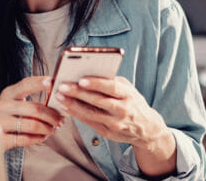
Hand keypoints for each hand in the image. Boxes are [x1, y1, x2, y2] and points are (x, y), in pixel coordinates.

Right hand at [0, 76, 64, 150]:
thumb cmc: (3, 116)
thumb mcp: (11, 102)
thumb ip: (28, 98)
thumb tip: (56, 97)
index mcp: (8, 93)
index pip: (26, 84)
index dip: (40, 82)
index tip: (54, 82)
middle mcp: (3, 105)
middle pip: (34, 108)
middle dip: (52, 115)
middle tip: (61, 119)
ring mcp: (0, 122)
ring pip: (32, 125)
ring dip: (47, 128)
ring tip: (54, 129)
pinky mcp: (0, 139)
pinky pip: (25, 139)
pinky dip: (38, 138)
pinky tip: (43, 137)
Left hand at [55, 76, 175, 175]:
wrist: (147, 129)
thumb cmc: (132, 102)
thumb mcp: (128, 88)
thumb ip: (111, 81)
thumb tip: (88, 71)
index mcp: (128, 95)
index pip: (111, 87)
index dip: (96, 84)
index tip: (81, 79)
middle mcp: (123, 110)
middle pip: (97, 101)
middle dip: (78, 93)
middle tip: (62, 86)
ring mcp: (115, 124)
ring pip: (91, 114)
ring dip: (73, 105)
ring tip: (59, 96)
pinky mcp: (108, 133)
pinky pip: (89, 122)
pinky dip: (76, 114)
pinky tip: (65, 106)